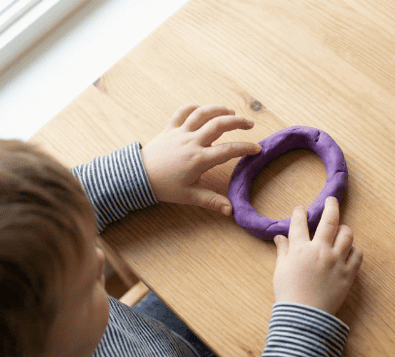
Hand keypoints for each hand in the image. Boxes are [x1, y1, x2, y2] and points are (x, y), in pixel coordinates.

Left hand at [141, 104, 260, 215]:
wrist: (138, 176)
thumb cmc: (164, 187)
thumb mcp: (189, 196)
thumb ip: (211, 201)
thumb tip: (230, 211)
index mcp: (199, 159)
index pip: (228, 150)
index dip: (245, 148)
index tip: (257, 149)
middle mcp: (192, 142)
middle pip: (219, 124)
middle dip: (238, 122)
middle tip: (250, 124)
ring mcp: (180, 132)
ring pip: (203, 113)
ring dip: (219, 110)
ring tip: (231, 112)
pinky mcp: (170, 128)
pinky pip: (183, 112)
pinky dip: (194, 108)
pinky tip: (204, 110)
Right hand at [272, 197, 362, 314]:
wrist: (304, 316)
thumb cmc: (289, 293)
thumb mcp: (281, 270)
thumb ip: (283, 251)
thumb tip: (280, 237)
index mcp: (300, 249)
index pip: (300, 223)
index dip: (299, 213)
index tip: (300, 210)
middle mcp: (320, 251)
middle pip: (329, 220)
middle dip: (330, 206)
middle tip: (331, 200)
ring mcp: (337, 261)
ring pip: (347, 235)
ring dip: (343, 229)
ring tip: (340, 230)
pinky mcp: (349, 273)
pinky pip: (358, 254)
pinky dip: (354, 249)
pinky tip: (349, 250)